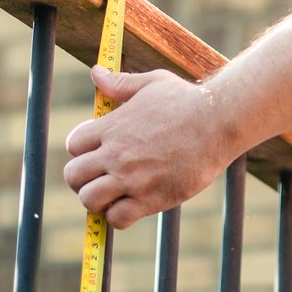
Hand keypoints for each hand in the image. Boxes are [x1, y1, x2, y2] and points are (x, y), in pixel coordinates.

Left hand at [62, 67, 234, 227]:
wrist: (218, 123)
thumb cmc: (186, 100)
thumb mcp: (151, 83)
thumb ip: (120, 83)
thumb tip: (96, 72)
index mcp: (112, 127)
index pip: (74, 144)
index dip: (82, 150)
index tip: (98, 152)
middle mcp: (115, 154)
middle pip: (73, 175)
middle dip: (82, 178)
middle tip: (101, 177)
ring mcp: (131, 178)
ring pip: (89, 200)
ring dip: (98, 200)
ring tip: (113, 194)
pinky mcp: (150, 199)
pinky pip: (117, 218)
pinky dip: (119, 216)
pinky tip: (132, 205)